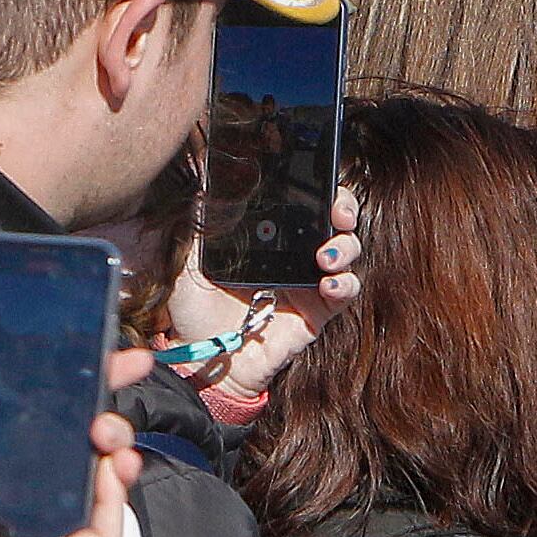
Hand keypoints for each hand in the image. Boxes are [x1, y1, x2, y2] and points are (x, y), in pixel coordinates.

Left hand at [167, 188, 360, 400]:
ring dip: (345, 247)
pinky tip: (329, 284)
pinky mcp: (319, 310)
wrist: (205, 357)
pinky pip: (345, 291)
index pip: (303, 200)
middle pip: (334, 218)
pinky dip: (345, 284)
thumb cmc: (197, 309)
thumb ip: (200, 226)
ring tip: (325, 257)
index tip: (317, 180)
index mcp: (270, 235)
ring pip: (347, 250)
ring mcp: (310, 281)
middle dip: (344, 208)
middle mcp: (296, 253)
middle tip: (337, 214)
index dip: (319, 186)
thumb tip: (202, 185)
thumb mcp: (190, 260)